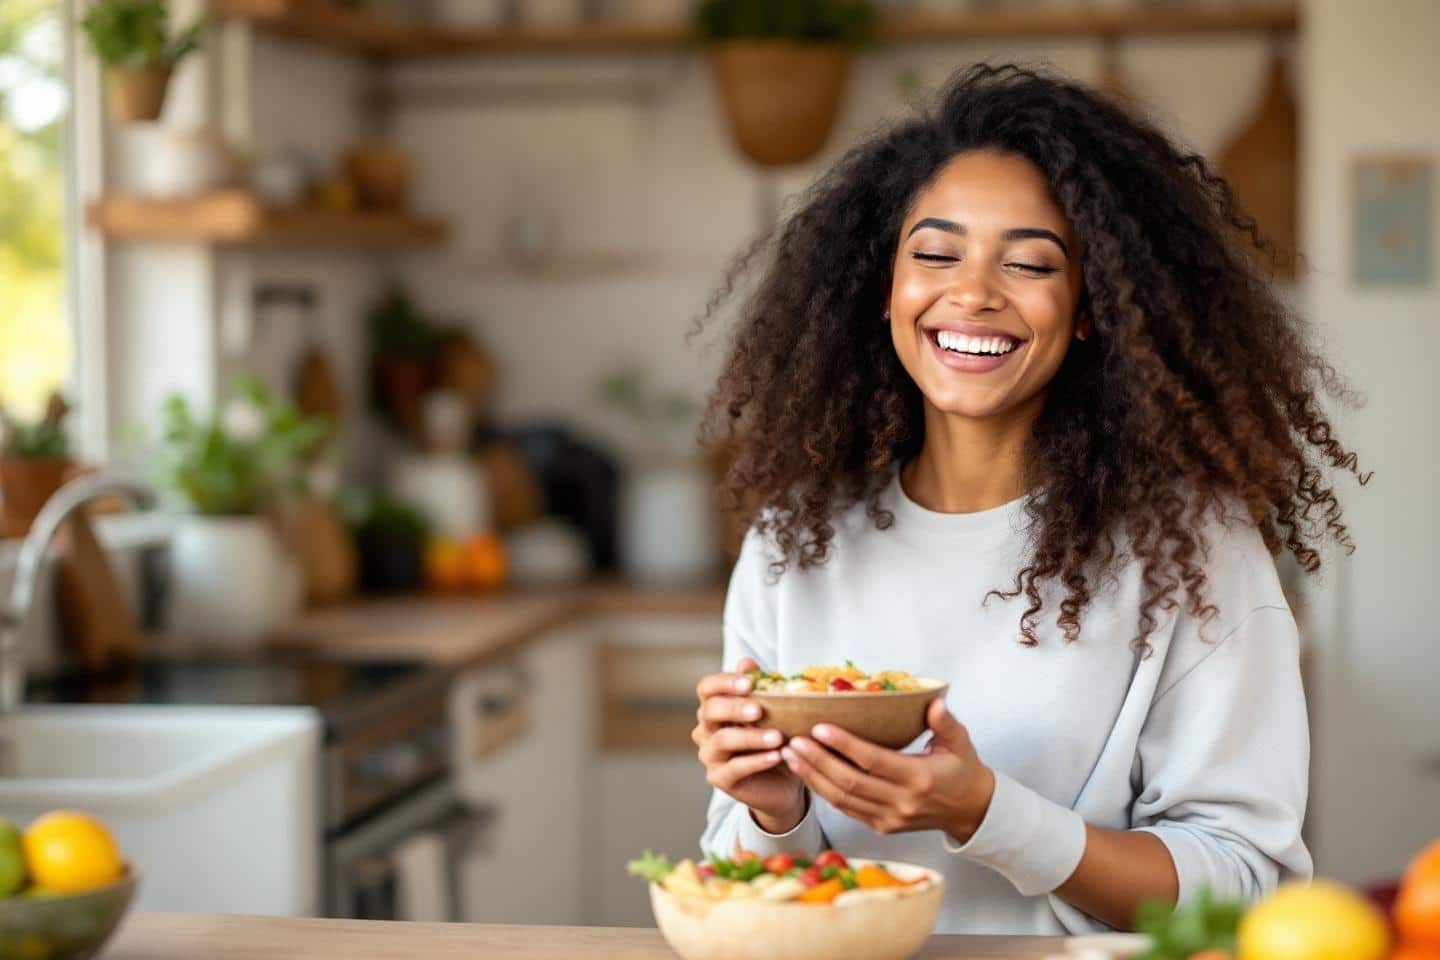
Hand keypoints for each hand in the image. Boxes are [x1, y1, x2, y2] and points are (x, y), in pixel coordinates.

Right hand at [693, 657, 805, 834]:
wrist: (782, 780)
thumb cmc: (773, 739)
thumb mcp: (773, 711)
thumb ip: (759, 687)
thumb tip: (746, 662)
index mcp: (715, 707)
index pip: (706, 688)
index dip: (724, 682)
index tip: (749, 683)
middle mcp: (705, 729)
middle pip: (709, 711)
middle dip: (735, 707)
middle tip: (760, 710)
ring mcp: (709, 755)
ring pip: (723, 740)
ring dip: (751, 737)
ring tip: (777, 737)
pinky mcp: (718, 778)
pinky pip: (734, 768)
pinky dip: (756, 761)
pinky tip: (776, 756)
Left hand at [781, 697, 995, 841]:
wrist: (971, 810)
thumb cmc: (962, 771)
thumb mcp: (960, 742)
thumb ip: (946, 723)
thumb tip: (934, 702)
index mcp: (919, 778)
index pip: (874, 761)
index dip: (844, 745)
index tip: (819, 727)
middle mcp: (901, 802)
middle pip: (850, 783)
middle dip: (818, 761)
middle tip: (794, 740)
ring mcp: (889, 818)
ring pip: (842, 800)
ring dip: (813, 777)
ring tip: (791, 755)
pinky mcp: (882, 827)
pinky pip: (846, 809)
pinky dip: (824, 792)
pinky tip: (807, 773)